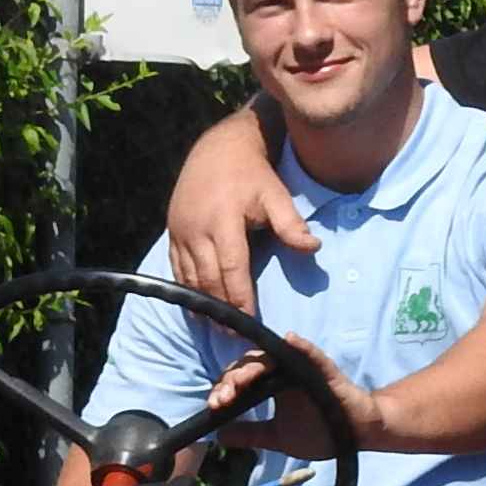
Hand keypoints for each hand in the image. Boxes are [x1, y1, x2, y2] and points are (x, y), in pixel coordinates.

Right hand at [165, 114, 318, 317]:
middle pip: (208, 279)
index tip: (250, 322)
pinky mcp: (172, 233)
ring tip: (219, 328)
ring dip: (203, 305)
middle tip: (236, 336)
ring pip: (189, 278)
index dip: (239, 298)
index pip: (231, 268)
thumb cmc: (252, 174)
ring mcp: (180, 232)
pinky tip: (199, 308)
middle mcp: (196, 229)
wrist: (218, 149)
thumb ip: (291, 223)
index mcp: (223, 220)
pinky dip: (187, 290)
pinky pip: (176, 269)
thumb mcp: (275, 193)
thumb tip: (313, 248)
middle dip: (222, 310)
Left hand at [210, 336, 386, 458]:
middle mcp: (283, 372)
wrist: (356, 434)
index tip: (213, 407)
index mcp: (270, 384)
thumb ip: (251, 434)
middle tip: (222, 399)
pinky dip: (301, 347)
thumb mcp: (278, 437)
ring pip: (273, 357)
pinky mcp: (324, 369)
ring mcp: (303, 368)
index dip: (223, 390)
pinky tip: (290, 340)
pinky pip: (311, 355)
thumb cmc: (321, 430)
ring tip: (241, 381)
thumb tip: (220, 436)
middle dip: (232, 380)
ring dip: (255, 367)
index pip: (239, 380)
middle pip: (250, 365)